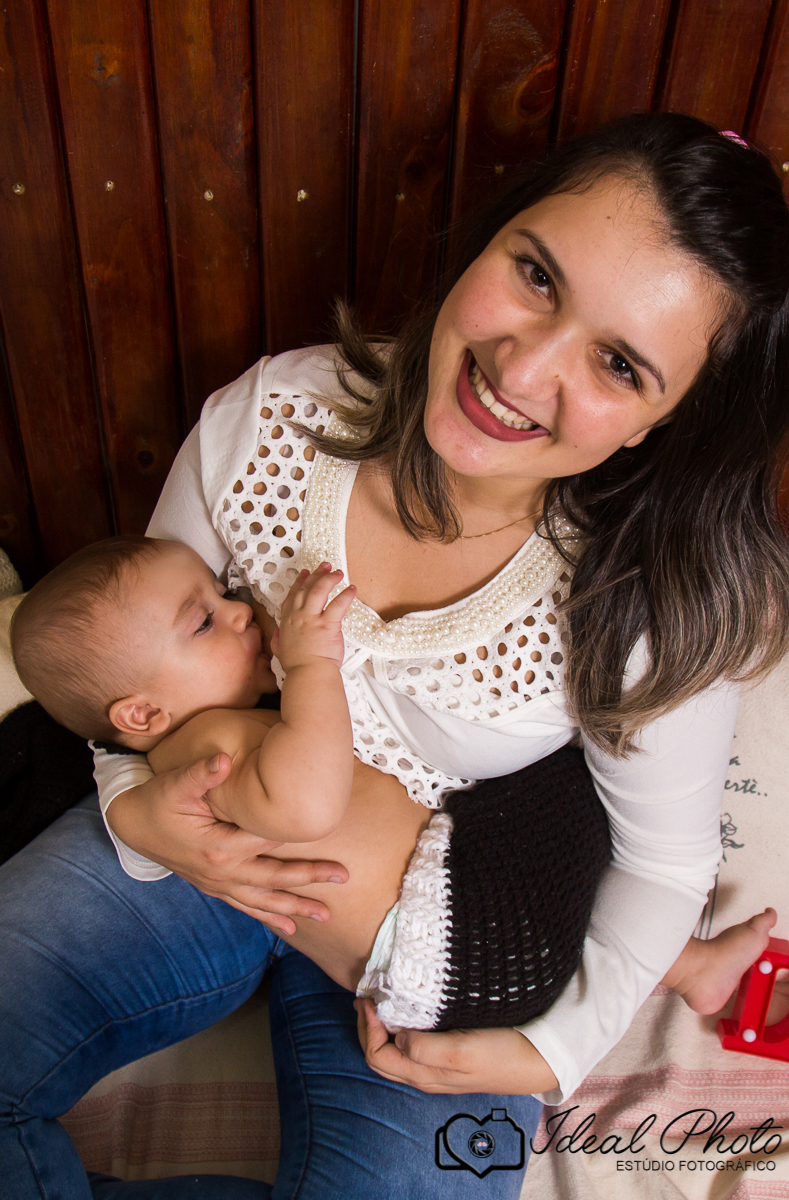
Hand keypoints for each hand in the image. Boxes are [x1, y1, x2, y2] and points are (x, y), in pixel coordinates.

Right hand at [105, 754, 347, 934]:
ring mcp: (218, 883)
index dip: (298, 846)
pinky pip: (247, 906)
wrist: (133, 823)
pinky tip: (290, 928)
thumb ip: (201, 773)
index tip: (328, 842)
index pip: (268, 845)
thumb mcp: (176, 783)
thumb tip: (222, 760)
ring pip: (263, 900)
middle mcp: (221, 872)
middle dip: (309, 879)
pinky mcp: (214, 886)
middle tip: (343, 877)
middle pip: (274, 878)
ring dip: (295, 907)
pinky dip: (269, 916)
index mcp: (219, 847)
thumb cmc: (158, 800)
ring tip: (325, 916)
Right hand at [271, 563, 355, 670]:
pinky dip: (346, 595)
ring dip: (329, 578)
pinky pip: (338, 605)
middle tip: (325, 565)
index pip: (292, 595)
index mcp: (287, 621)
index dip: (299, 582)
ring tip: (338, 573)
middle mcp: (298, 616)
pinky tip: (351, 589)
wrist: (307, 674)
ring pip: (319, 590)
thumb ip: (278, 639)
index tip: (305, 573)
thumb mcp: (279, 650)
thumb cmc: (297, 666)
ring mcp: (312, 619)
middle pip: (306, 588)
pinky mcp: (327, 625)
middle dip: (316, 574)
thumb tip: (278, 633)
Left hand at [354, 998, 558, 1094]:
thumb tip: (397, 1038)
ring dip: (382, 1028)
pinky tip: (407, 1010)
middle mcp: (425, 1075)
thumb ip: (425, 1049)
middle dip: (367, 1029)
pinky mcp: (449, 1056)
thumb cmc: (500, 1053)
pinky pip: (412, 1047)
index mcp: (423, 1075)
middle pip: (380, 1058)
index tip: (370, 1000)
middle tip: (366, 997)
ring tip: (381, 1000)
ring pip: (394, 1052)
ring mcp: (437, 1068)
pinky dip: (399, 1028)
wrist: (536, 1060)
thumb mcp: (461, 1051)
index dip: (367, 1029)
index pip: (376, 1056)